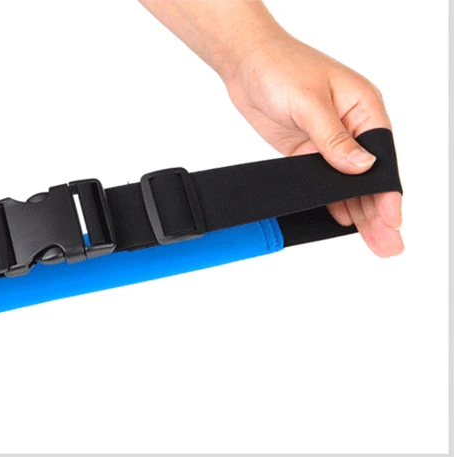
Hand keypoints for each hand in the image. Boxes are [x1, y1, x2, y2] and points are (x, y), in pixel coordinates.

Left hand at [223, 34, 402, 256]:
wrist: (246, 63)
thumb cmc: (280, 67)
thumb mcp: (308, 101)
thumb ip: (333, 137)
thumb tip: (362, 166)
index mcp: (363, 107)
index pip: (383, 155)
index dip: (388, 189)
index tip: (391, 217)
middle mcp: (351, 126)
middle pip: (371, 175)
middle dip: (380, 210)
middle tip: (389, 244)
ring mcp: (329, 141)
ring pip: (349, 183)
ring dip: (359, 212)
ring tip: (375, 243)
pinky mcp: (306, 151)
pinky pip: (323, 181)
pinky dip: (333, 201)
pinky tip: (342, 222)